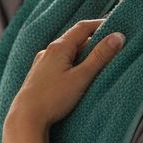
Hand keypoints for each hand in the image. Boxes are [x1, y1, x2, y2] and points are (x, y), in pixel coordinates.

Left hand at [5, 19, 124, 132]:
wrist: (25, 118)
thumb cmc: (53, 98)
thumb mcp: (82, 77)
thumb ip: (100, 56)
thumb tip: (118, 36)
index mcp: (59, 47)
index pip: (83, 27)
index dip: (100, 24)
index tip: (116, 25)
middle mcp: (48, 51)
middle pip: (74, 39)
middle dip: (93, 40)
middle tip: (112, 44)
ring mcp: (41, 64)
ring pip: (67, 52)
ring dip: (83, 53)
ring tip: (98, 60)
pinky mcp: (39, 76)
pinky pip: (59, 63)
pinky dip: (72, 63)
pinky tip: (76, 74)